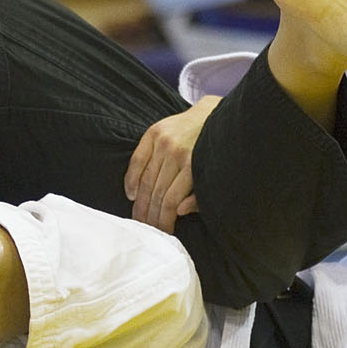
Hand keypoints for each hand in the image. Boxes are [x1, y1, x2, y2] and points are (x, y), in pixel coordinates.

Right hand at [124, 95, 217, 231]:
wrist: (213, 114)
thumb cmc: (215, 151)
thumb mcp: (214, 175)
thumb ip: (199, 196)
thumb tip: (179, 212)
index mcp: (193, 165)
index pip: (170, 201)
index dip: (164, 221)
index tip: (163, 233)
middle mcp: (176, 152)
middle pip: (156, 192)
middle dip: (151, 216)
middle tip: (148, 231)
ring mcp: (163, 141)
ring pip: (146, 180)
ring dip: (140, 203)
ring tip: (138, 218)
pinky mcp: (153, 132)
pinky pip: (137, 160)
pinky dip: (132, 179)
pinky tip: (132, 195)